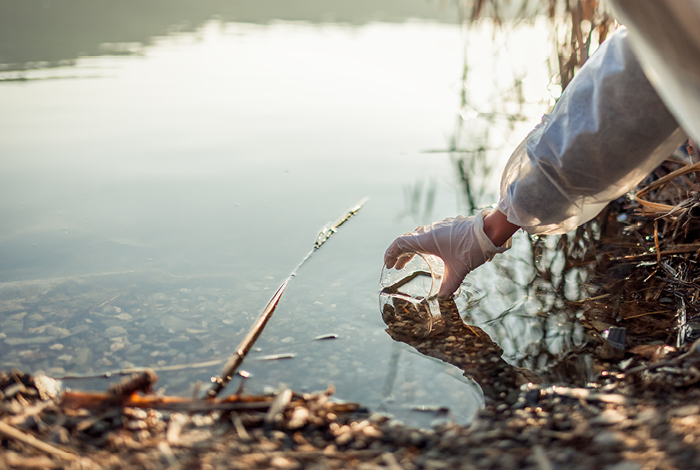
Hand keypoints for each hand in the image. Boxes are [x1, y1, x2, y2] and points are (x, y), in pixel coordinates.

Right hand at [384, 209, 511, 297]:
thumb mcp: (459, 271)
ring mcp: (438, 227)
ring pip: (418, 237)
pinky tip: (430, 254)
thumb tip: (442, 299)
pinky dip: (422, 245)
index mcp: (426, 239)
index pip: (400, 243)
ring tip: (409, 261)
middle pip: (407, 241)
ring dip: (411, 249)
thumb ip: (449, 286)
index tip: (387, 264)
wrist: (490, 230)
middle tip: (396, 266)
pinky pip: (428, 235)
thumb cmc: (472, 248)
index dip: (390, 253)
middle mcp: (429, 231)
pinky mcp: (447, 226)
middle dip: (399, 254)